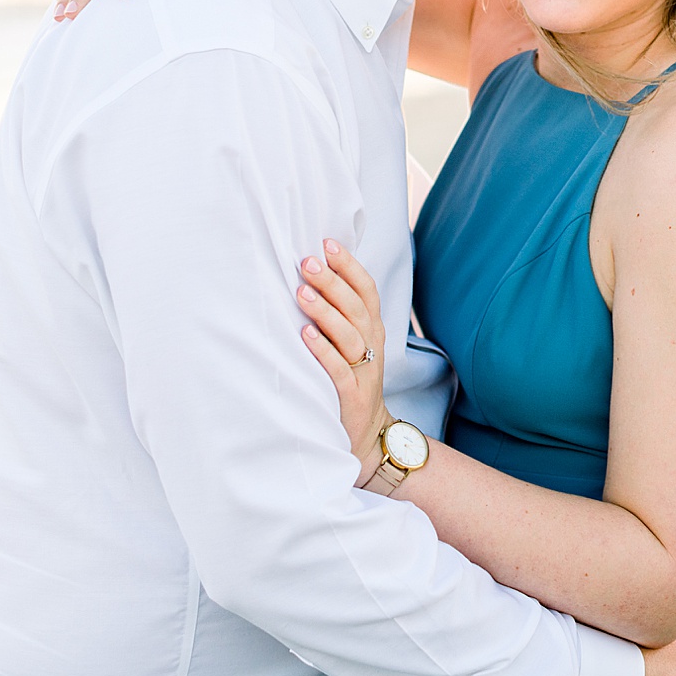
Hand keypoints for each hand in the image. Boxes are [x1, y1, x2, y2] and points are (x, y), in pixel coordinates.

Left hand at [296, 239, 391, 484]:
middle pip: (356, 307)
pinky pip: (340, 369)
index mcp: (373, 328)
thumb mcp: (353, 342)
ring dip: (326, 312)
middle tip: (307, 262)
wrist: (366, 433)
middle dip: (332, 282)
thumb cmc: (350, 379)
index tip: (327, 243)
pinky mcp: (352, 395)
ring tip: (302, 292)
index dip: (350, 265)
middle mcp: (372, 344)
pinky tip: (306, 335)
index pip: (367, 289)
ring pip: (349, 335)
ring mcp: (364, 370)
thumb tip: (312, 272)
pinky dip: (324, 351)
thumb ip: (341, 312)